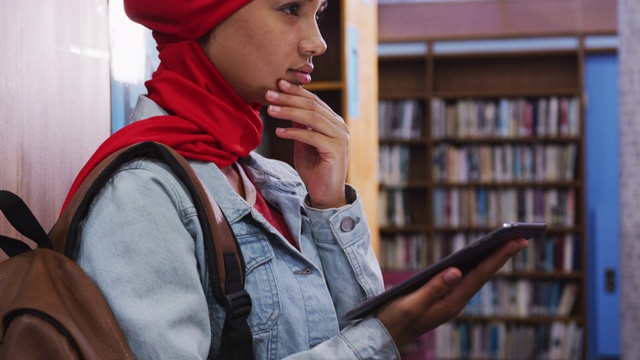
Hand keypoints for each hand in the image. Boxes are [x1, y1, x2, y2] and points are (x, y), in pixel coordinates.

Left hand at [266, 79, 348, 208]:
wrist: (326, 194)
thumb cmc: (314, 168)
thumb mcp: (303, 142)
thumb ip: (300, 125)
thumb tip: (287, 105)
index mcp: (334, 121)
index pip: (314, 101)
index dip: (296, 91)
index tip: (278, 84)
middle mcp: (340, 126)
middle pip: (312, 106)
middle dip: (289, 98)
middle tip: (269, 93)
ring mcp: (340, 137)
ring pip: (312, 118)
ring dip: (289, 112)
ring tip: (271, 110)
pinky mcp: (336, 150)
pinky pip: (312, 137)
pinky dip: (294, 133)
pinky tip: (279, 132)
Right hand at [375, 238, 527, 347]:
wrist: (384, 336)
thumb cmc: (394, 320)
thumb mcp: (411, 304)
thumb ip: (433, 289)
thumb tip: (456, 271)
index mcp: (450, 304)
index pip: (479, 275)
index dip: (497, 257)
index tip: (514, 242)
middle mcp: (455, 302)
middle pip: (482, 274)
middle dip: (501, 255)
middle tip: (520, 237)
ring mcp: (449, 300)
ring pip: (475, 276)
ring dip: (491, 259)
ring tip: (506, 243)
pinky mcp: (442, 297)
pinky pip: (465, 278)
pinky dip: (475, 264)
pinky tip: (480, 256)